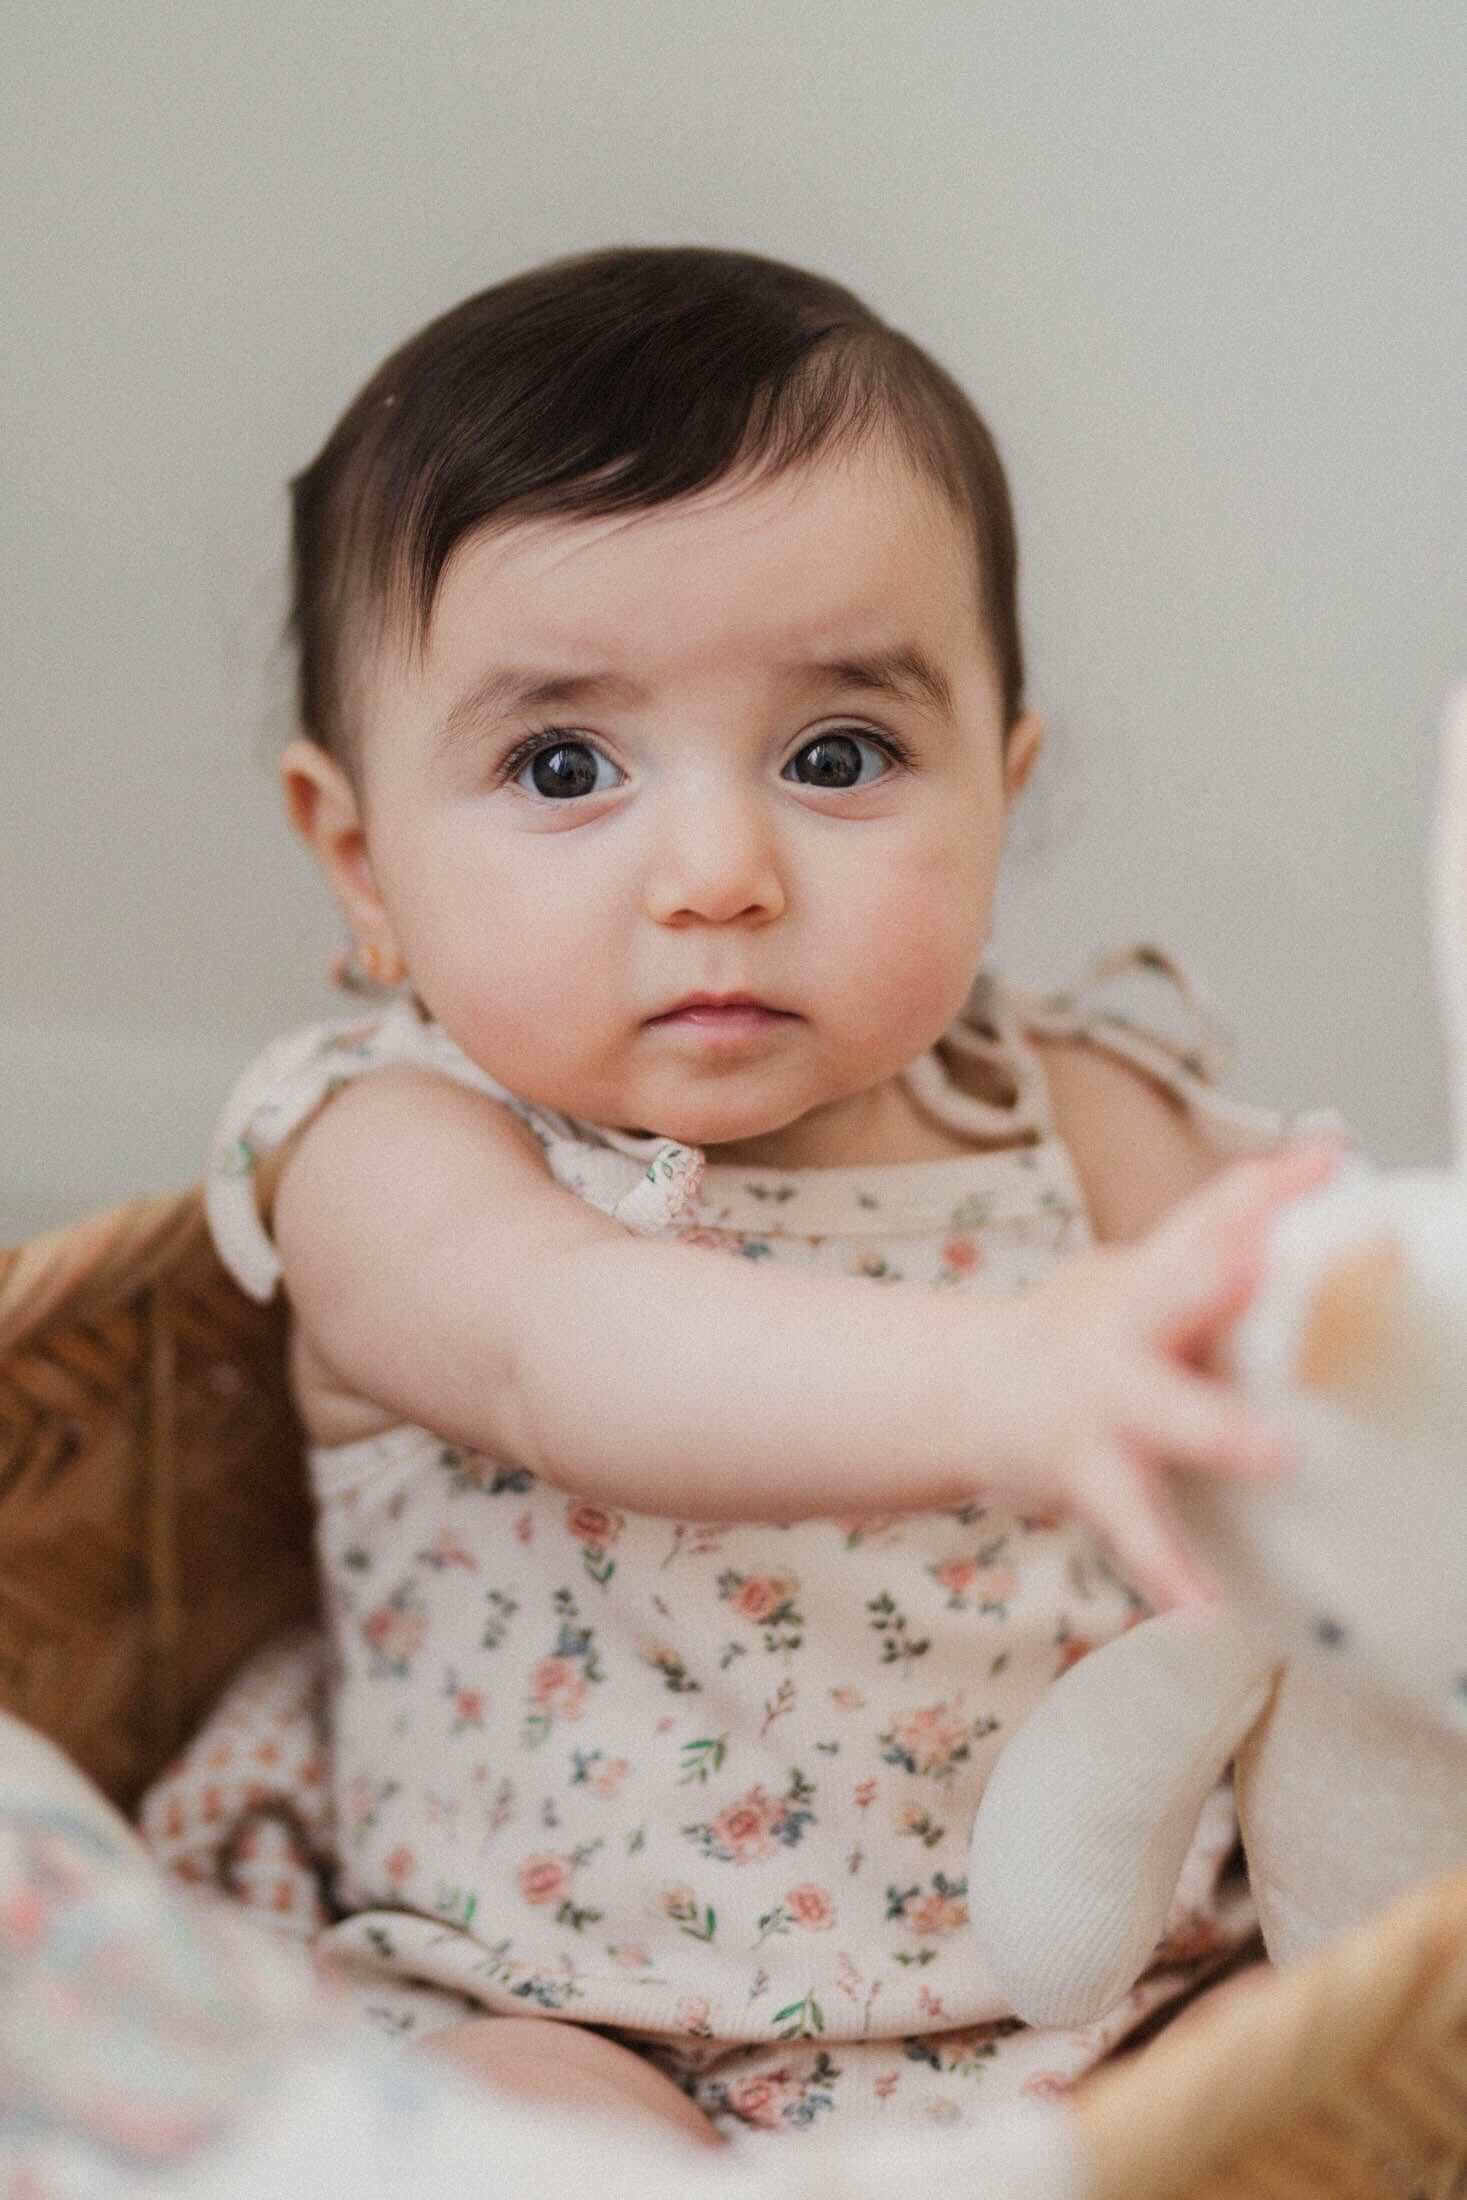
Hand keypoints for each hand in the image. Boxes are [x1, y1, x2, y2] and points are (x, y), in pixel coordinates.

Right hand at [993, 1137, 1343, 1608]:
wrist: (958, 1394)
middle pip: (1178, 1287)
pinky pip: (1132, 1527)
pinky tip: (1201, 1604)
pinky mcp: (1086, 1472)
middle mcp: (1126, 1327)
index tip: (1328, 1156)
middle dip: (1225, 1272)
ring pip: (1164, 1414)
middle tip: (1271, 1259)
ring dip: (1217, 1429)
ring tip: (1276, 1454)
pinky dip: (1166, 1569)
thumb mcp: (1136, 1282)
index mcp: (1148, 1276)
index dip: (1269, 1184)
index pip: (1212, 1215)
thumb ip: (1211, 1261)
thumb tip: (1311, 1197)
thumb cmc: (1079, 1338)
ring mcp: (1103, 1401)